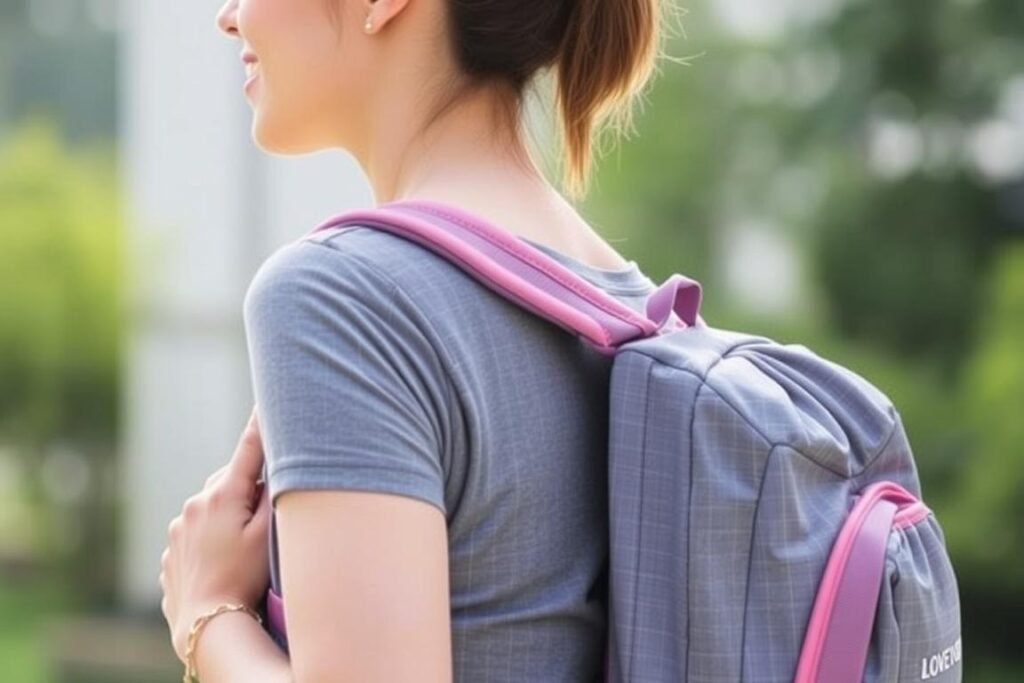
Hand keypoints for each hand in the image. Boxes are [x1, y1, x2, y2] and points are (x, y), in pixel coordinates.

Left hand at [159, 406, 271, 661]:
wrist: (205, 622)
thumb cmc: (244, 578)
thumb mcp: (267, 535)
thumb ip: (271, 494)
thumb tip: (270, 465)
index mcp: (223, 494)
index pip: (248, 449)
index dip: (261, 423)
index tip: (267, 397)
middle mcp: (196, 503)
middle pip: (231, 479)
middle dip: (248, 487)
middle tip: (265, 515)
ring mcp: (179, 525)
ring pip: (213, 504)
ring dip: (229, 513)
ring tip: (243, 547)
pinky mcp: (171, 546)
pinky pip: (197, 528)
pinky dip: (212, 534)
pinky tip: (224, 559)